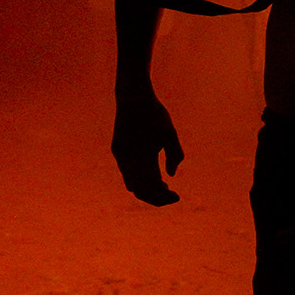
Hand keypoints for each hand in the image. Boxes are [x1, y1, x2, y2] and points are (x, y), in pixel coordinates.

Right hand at [111, 90, 184, 205]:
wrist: (132, 97)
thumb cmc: (155, 114)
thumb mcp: (170, 133)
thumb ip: (174, 154)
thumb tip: (171, 176)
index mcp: (142, 156)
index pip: (152, 187)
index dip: (164, 197)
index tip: (177, 197)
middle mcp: (128, 159)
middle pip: (141, 191)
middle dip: (156, 197)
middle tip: (172, 196)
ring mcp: (120, 156)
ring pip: (132, 184)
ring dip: (147, 190)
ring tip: (164, 187)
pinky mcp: (117, 151)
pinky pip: (127, 174)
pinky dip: (139, 180)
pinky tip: (153, 176)